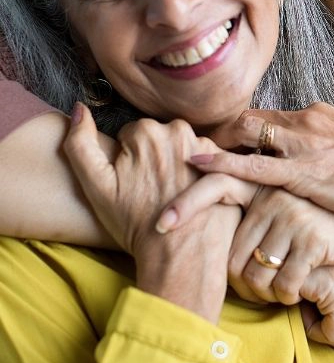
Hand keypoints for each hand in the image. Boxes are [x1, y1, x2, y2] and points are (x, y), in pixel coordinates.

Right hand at [63, 104, 242, 321]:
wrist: (179, 254)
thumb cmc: (135, 224)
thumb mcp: (96, 187)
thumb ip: (79, 143)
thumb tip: (79, 108)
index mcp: (147, 131)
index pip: (133, 135)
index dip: (130, 161)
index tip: (135, 184)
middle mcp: (179, 130)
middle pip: (160, 138)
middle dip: (156, 159)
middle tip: (155, 192)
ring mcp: (206, 145)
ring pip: (184, 149)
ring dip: (179, 166)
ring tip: (175, 195)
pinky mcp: (225, 161)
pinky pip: (207, 160)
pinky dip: (200, 173)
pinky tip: (194, 195)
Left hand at [191, 103, 333, 252]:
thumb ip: (322, 153)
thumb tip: (308, 164)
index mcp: (319, 114)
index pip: (268, 116)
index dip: (241, 130)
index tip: (219, 140)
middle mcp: (308, 121)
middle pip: (250, 118)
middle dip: (221, 132)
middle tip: (194, 146)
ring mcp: (304, 144)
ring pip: (246, 134)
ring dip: (214, 145)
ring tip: (185, 156)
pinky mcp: (302, 171)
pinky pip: (253, 164)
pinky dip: (221, 162)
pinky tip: (196, 164)